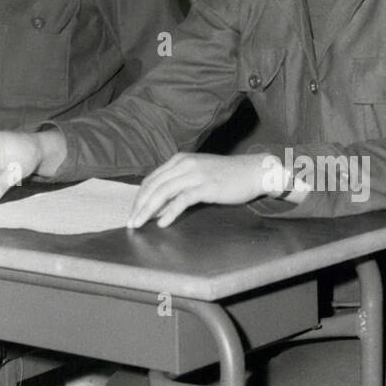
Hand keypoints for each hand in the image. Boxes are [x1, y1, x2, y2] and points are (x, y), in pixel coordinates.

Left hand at [127, 153, 270, 228]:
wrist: (254, 171)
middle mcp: (184, 164)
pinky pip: (182, 200)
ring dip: (148, 210)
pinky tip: (163, 223)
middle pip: (153, 185)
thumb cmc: (227, 176)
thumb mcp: (199, 174)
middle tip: (131, 223)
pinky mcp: (207, 186)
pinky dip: (170, 213)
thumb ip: (179, 187)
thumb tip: (161, 208)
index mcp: (179, 160)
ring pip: (163, 192)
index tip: (133, 213)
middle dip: (139, 206)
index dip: (139, 197)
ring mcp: (195, 174)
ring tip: (139, 224)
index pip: (151, 179)